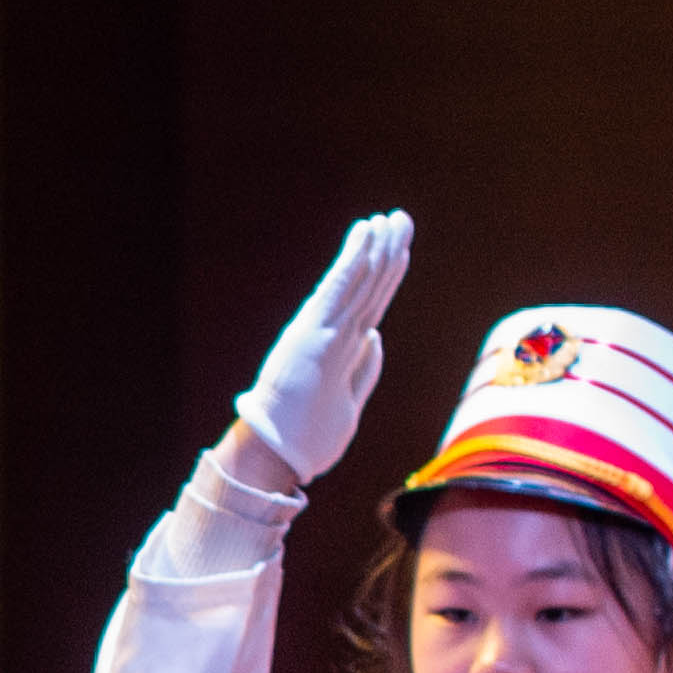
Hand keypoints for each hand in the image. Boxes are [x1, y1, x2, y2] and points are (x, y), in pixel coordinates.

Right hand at [229, 209, 415, 488]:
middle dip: (385, 250)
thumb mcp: (347, 405)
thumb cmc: (304, 438)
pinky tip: (365, 234)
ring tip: (391, 219)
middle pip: (368, 285)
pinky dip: (354, 260)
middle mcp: (331, 334)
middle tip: (399, 218)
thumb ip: (363, 371)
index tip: (398, 246)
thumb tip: (375, 339)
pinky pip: (342, 289)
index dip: (385, 274)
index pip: (369, 305)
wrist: (273, 454)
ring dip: (377, 248)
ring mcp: (324, 331)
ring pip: (361, 281)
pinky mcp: (317, 332)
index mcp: (338, 351)